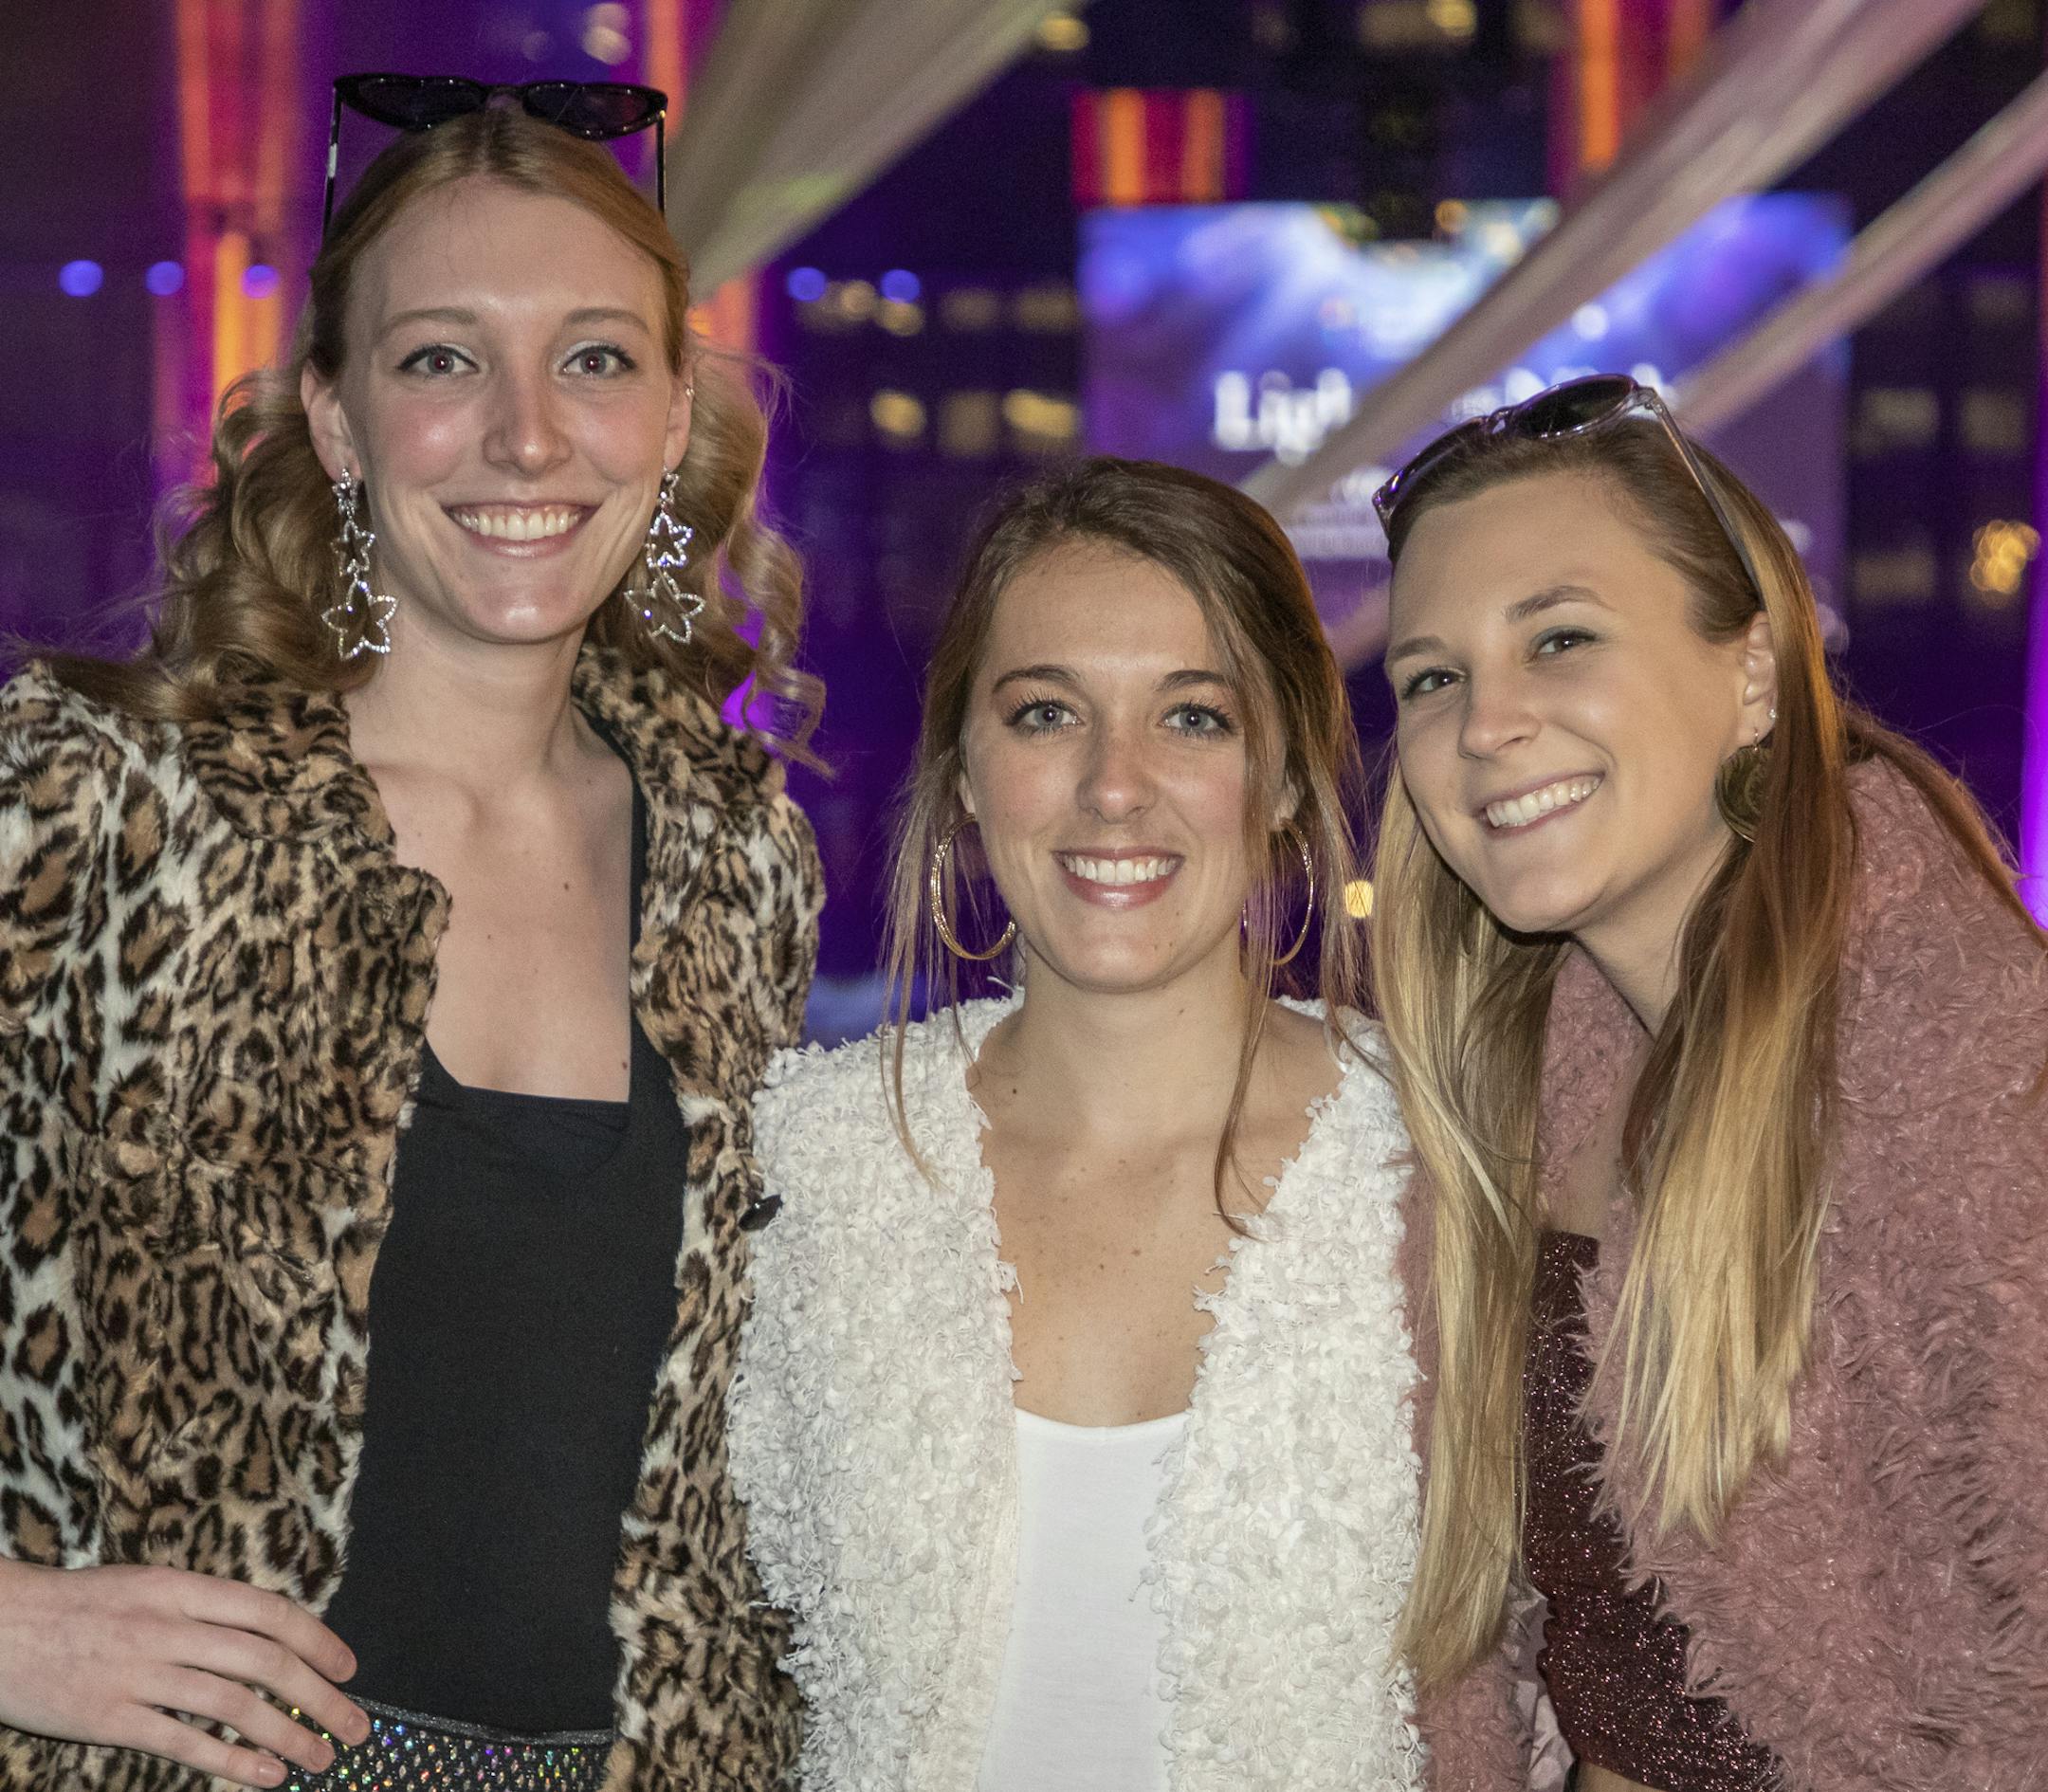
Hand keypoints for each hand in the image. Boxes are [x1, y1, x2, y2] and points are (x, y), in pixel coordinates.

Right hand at [0, 1557, 369, 1786]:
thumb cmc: (78, 1607)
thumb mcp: (147, 1586)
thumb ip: (201, 1609)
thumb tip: (265, 1638)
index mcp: (181, 1588)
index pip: (269, 1612)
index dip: (317, 1641)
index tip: (349, 1669)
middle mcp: (166, 1627)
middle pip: (264, 1661)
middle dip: (319, 1697)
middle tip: (355, 1726)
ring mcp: (137, 1673)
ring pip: (233, 1706)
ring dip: (287, 1735)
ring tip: (320, 1759)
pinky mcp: (108, 1719)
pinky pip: (183, 1743)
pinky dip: (231, 1762)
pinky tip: (265, 1775)